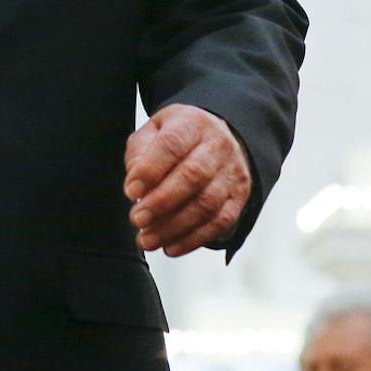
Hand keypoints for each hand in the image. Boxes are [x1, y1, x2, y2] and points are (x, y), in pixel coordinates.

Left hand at [123, 103, 251, 255]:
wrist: (220, 137)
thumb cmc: (177, 139)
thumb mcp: (153, 132)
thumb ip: (140, 154)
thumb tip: (136, 186)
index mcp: (192, 124)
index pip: (172, 144)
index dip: (150, 170)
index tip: (130, 191)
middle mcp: (218, 146)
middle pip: (193, 176)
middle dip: (161, 202)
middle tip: (136, 220)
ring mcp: (233, 172)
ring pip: (207, 204)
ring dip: (174, 227)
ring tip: (147, 239)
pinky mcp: (240, 197)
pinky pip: (220, 223)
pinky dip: (194, 239)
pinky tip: (170, 247)